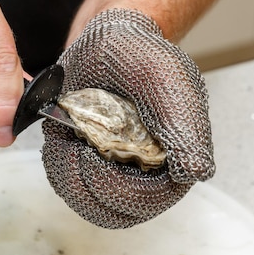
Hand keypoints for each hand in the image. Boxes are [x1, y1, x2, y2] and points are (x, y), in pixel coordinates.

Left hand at [42, 9, 215, 228]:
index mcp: (175, 158)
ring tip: (68, 138)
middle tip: (74, 146)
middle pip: (111, 211)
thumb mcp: (165, 79)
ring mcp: (114, 172)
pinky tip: (63, 139)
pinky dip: (57, 165)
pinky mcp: (87, 166)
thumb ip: (184, 125)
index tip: (93, 152)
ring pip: (85, 203)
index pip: (147, 201)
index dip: (115, 187)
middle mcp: (145, 172)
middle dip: (83, 183)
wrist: (105, 43)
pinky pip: (68, 186)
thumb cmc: (138, 54)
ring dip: (66, 172)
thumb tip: (196, 171)